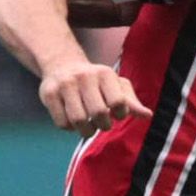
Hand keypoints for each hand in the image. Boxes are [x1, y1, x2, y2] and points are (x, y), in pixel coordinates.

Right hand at [38, 60, 152, 136]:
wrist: (61, 65)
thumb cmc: (95, 81)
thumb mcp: (115, 85)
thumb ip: (131, 101)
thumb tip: (147, 115)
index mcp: (104, 74)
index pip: (119, 103)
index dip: (120, 114)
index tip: (116, 114)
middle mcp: (84, 77)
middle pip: (98, 113)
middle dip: (103, 125)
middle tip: (101, 123)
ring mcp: (65, 85)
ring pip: (78, 121)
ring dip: (86, 130)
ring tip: (88, 126)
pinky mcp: (48, 94)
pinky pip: (62, 123)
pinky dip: (70, 128)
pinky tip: (72, 121)